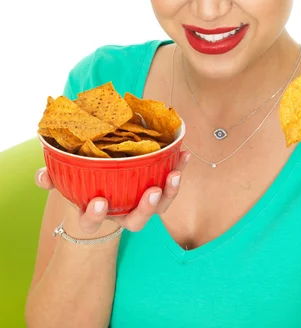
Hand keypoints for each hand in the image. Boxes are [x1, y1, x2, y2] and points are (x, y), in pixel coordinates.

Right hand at [35, 150, 190, 235]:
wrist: (101, 196)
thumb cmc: (82, 188)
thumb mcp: (65, 185)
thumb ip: (51, 180)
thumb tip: (41, 176)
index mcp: (96, 214)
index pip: (93, 220)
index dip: (95, 214)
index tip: (98, 202)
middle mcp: (122, 216)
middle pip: (136, 221)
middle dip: (146, 208)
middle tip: (152, 192)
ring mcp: (141, 206)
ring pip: (158, 208)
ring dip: (169, 192)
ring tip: (175, 174)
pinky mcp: (157, 192)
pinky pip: (170, 186)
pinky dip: (178, 171)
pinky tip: (184, 155)